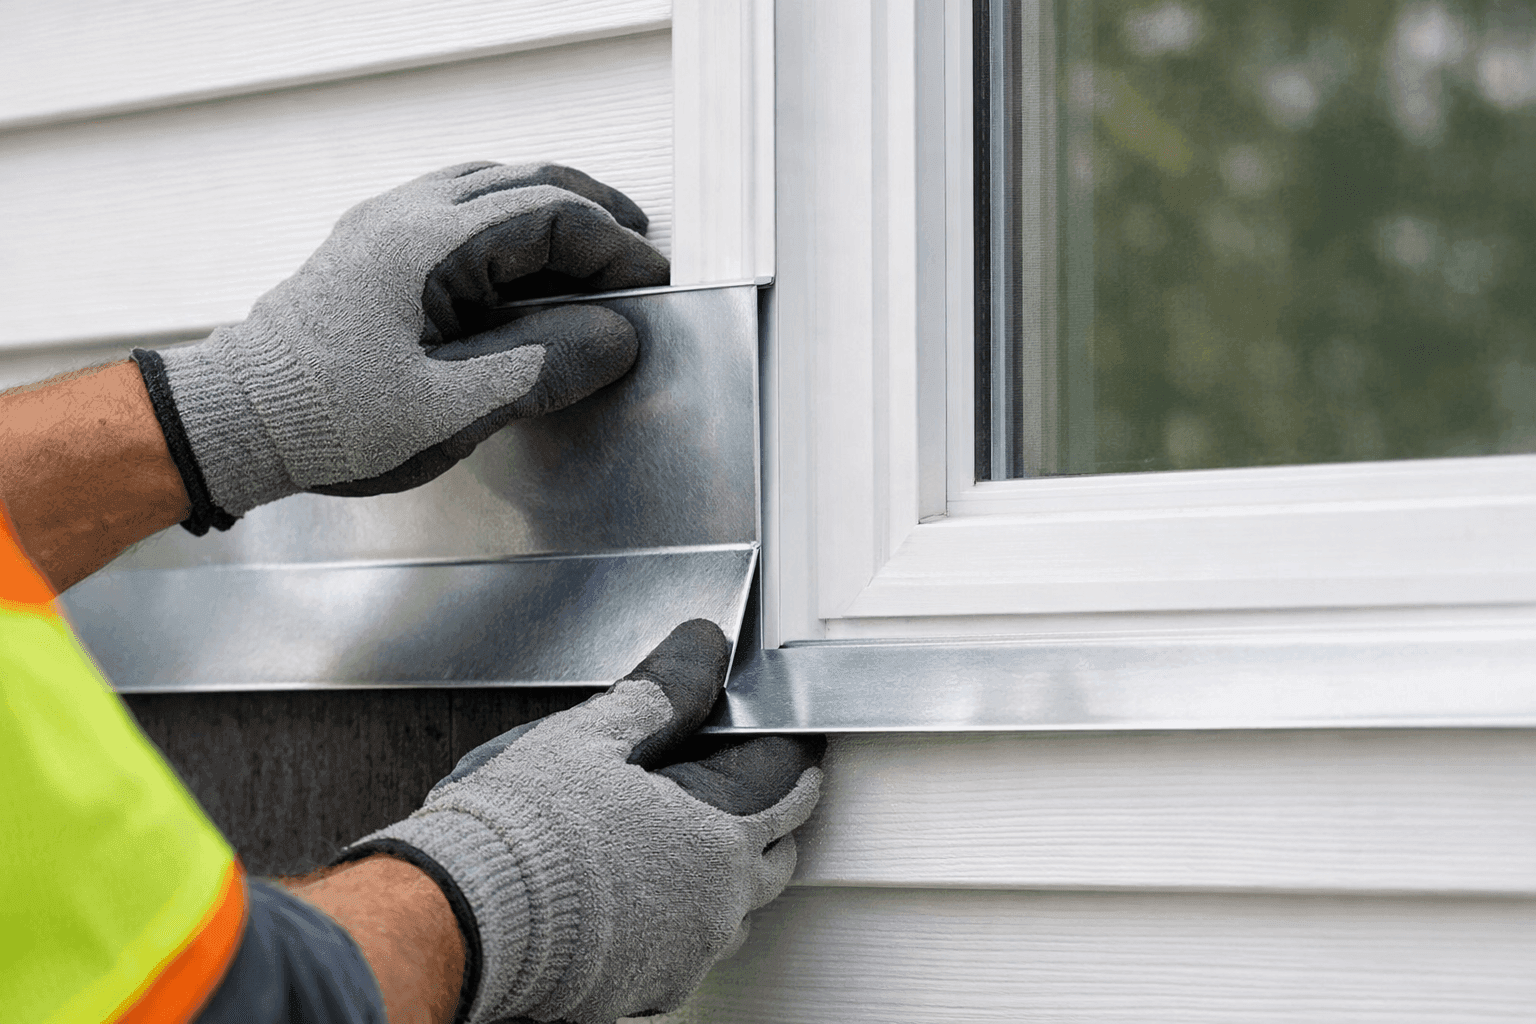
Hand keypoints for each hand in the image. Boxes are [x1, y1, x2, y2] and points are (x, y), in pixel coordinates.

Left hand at [131, 162, 669, 531]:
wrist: (236, 421)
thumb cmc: (331, 418)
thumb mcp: (455, 406)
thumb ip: (544, 365)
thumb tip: (616, 338)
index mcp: (433, 244)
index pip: (552, 218)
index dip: (615, 249)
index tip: (651, 286)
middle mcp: (409, 215)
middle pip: (526, 183)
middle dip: (594, 214)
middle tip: (639, 251)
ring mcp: (386, 225)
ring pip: (491, 188)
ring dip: (551, 212)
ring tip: (593, 253)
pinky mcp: (371, 249)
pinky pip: (457, 209)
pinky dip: (509, 226)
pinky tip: (523, 267)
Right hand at [339, 620, 824, 1023]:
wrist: (464, 919)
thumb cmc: (524, 832)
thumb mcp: (594, 736)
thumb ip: (662, 692)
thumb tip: (702, 649)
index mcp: (719, 837)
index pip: (789, 788)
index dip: (795, 758)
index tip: (796, 746)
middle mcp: (716, 906)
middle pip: (776, 859)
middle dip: (773, 822)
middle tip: (764, 794)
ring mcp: (683, 956)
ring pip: (734, 914)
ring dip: (731, 879)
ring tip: (703, 847)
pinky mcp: (643, 992)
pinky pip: (686, 953)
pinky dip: (681, 922)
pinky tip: (650, 899)